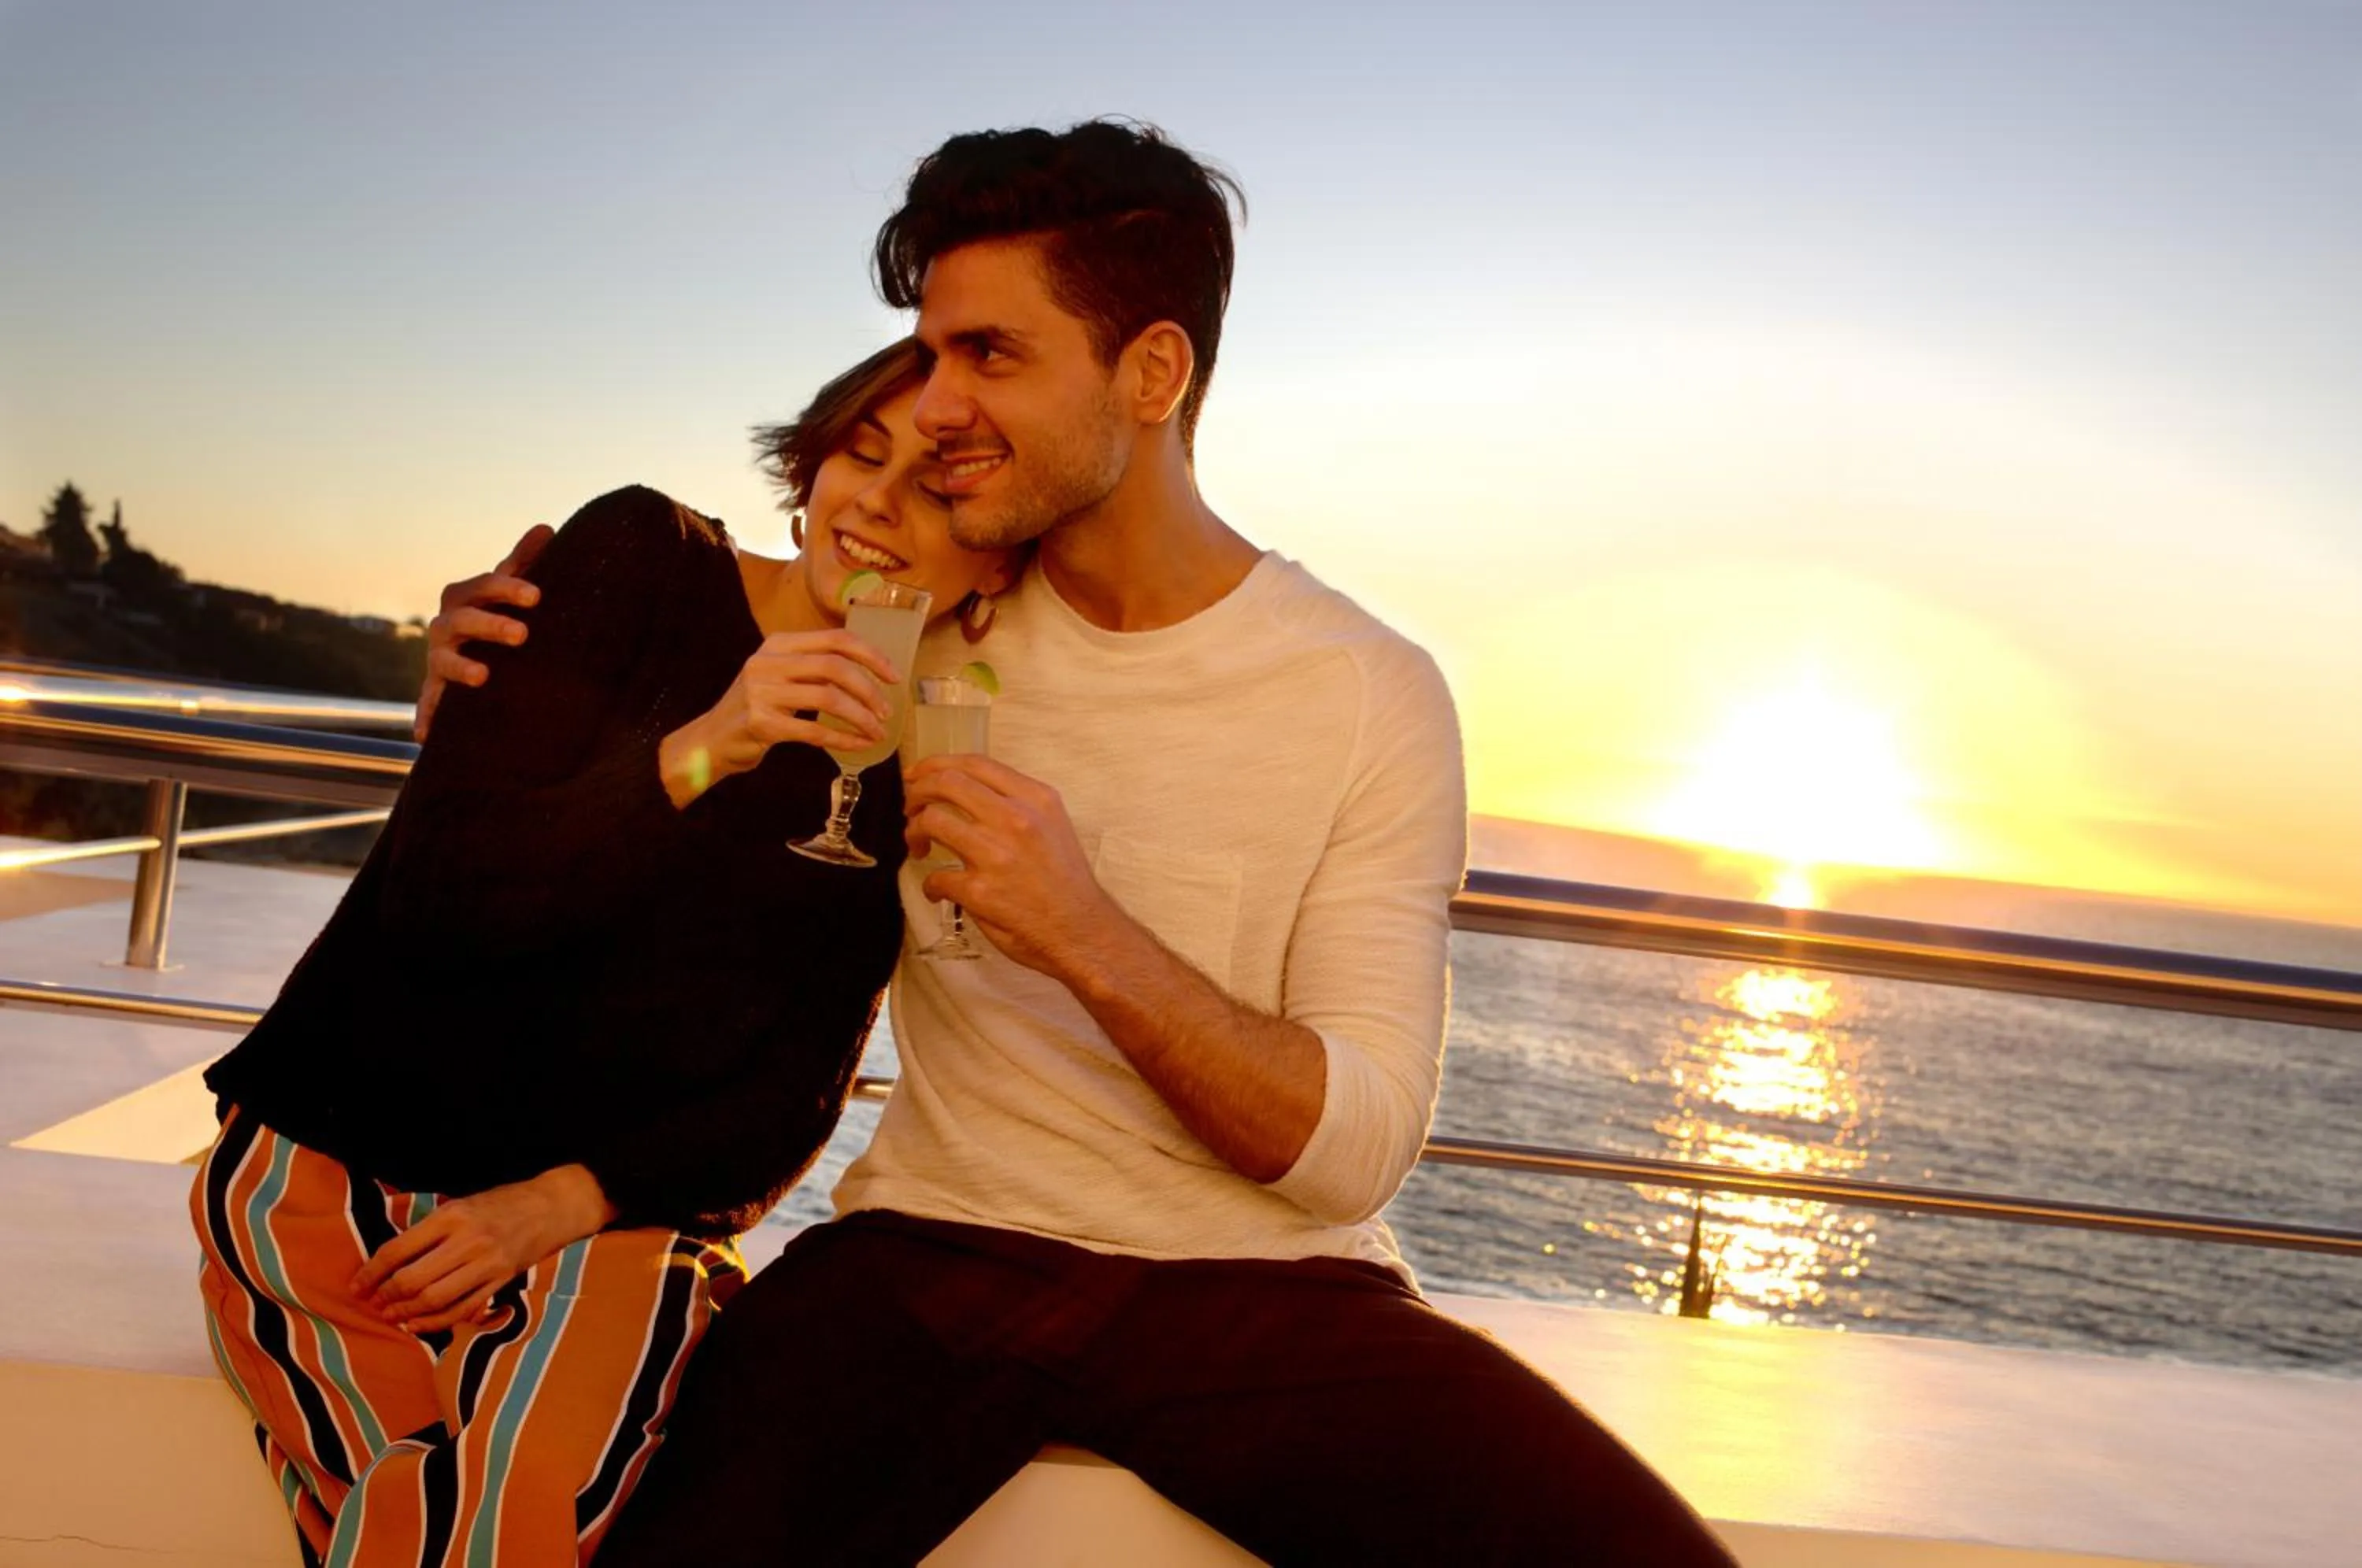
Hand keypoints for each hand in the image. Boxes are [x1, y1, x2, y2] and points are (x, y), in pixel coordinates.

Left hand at [351, 1164, 612, 1333]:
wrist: (552, 1206)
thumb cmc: (501, 1203)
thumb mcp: (463, 1203)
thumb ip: (431, 1229)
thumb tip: (390, 1260)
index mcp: (452, 1216)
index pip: (398, 1250)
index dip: (371, 1272)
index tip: (356, 1286)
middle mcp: (468, 1240)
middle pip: (413, 1279)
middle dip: (387, 1296)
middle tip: (374, 1304)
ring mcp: (487, 1263)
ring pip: (436, 1299)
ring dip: (407, 1313)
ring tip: (392, 1317)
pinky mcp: (502, 1281)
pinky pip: (462, 1309)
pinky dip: (437, 1322)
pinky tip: (420, 1324)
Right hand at [414, 524, 555, 740]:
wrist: (476, 654)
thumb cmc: (497, 615)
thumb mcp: (510, 592)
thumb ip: (523, 562)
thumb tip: (545, 528)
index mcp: (466, 598)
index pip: (483, 586)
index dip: (507, 589)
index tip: (537, 596)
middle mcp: (446, 626)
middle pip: (462, 620)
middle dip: (490, 624)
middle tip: (522, 634)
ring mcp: (439, 659)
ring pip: (443, 660)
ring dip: (460, 668)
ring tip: (483, 677)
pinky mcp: (436, 690)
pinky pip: (428, 704)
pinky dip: (426, 717)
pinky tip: (425, 736)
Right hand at [661, 629, 899, 804]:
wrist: (711, 739)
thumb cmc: (756, 707)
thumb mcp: (779, 675)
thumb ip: (813, 667)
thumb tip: (869, 672)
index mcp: (778, 644)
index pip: (835, 639)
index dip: (870, 655)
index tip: (893, 676)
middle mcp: (768, 662)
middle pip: (834, 667)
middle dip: (868, 690)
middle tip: (885, 711)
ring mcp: (761, 692)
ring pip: (828, 699)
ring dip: (860, 717)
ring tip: (876, 732)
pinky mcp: (761, 724)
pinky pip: (814, 731)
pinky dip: (843, 739)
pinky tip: (858, 746)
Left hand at [902, 755, 1123, 976]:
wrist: (1083, 930)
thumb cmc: (1066, 882)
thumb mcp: (1053, 825)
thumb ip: (1018, 804)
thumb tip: (970, 795)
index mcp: (1035, 798)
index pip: (975, 764)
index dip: (936, 764)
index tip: (917, 775)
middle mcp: (1016, 818)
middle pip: (946, 783)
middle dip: (917, 793)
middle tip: (910, 809)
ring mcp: (996, 854)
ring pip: (932, 821)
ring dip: (914, 832)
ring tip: (920, 847)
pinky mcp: (980, 891)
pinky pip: (935, 877)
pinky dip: (930, 885)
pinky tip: (938, 891)